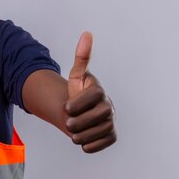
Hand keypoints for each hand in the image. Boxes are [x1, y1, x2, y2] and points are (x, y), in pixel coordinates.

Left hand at [65, 32, 116, 152]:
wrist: (78, 113)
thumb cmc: (76, 93)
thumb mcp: (75, 75)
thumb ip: (81, 57)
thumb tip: (87, 33)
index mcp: (100, 91)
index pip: (92, 97)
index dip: (75, 104)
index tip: (66, 107)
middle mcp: (109, 106)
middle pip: (95, 117)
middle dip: (77, 122)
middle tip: (69, 122)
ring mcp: (112, 122)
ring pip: (97, 132)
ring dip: (80, 135)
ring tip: (74, 131)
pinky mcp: (111, 136)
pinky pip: (101, 145)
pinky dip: (88, 145)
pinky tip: (83, 138)